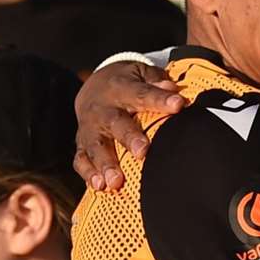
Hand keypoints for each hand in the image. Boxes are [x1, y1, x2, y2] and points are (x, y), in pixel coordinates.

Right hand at [72, 60, 182, 191]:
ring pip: (96, 145)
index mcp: (121, 88)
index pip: (142, 94)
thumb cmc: (127, 83)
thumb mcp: (141, 73)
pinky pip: (81, 159)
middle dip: (128, 138)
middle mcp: (103, 108)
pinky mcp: (82, 143)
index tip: (178, 105)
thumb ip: (156, 80)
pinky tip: (98, 186)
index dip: (160, 99)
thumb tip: (172, 88)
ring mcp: (90, 127)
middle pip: (116, 123)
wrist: (93, 86)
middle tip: (142, 152)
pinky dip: (88, 173)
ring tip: (115, 181)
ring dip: (105, 164)